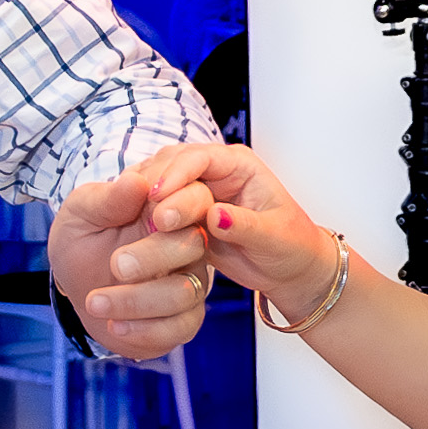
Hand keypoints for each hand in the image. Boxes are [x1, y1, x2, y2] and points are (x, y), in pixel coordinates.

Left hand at [52, 141, 262, 359]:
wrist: (76, 289)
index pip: (196, 198)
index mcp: (168, 209)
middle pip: (194, 245)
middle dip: (154, 257)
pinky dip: (146, 329)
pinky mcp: (184, 319)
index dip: (183, 206)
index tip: (155, 216)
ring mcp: (190, 282)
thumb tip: (137, 182)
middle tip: (117, 264)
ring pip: (184, 292)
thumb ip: (107, 200)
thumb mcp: (82, 214)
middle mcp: (188, 244)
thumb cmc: (82, 242)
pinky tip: (115, 325)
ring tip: (94, 301)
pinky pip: (181, 326)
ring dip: (137, 300)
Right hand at [111, 141, 359, 319]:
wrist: (291, 271)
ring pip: (160, 188)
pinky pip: (159, 213)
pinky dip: (145, 221)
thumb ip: (245, 225)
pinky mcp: (186, 218)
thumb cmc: (292, 247)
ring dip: (146, 205)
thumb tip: (215, 216)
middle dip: (157, 190)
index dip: (176, 173)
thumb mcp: (274, 238)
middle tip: (150, 220)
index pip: (201, 158)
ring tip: (137, 228)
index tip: (157, 194)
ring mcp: (198, 194)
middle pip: (173, 168)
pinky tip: (134, 235)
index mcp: (239, 165)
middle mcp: (215, 174)